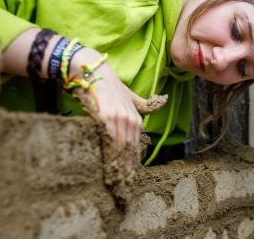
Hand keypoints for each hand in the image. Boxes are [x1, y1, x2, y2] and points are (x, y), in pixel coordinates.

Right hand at [70, 48, 146, 174]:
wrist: (92, 70)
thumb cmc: (108, 84)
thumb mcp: (129, 95)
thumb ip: (142, 103)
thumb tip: (161, 101)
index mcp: (136, 117)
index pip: (136, 145)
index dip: (132, 161)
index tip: (129, 175)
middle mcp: (129, 119)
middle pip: (129, 148)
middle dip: (126, 166)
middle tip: (122, 183)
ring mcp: (118, 117)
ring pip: (119, 145)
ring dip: (117, 162)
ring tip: (113, 177)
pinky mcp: (105, 115)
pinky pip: (107, 137)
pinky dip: (107, 149)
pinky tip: (105, 160)